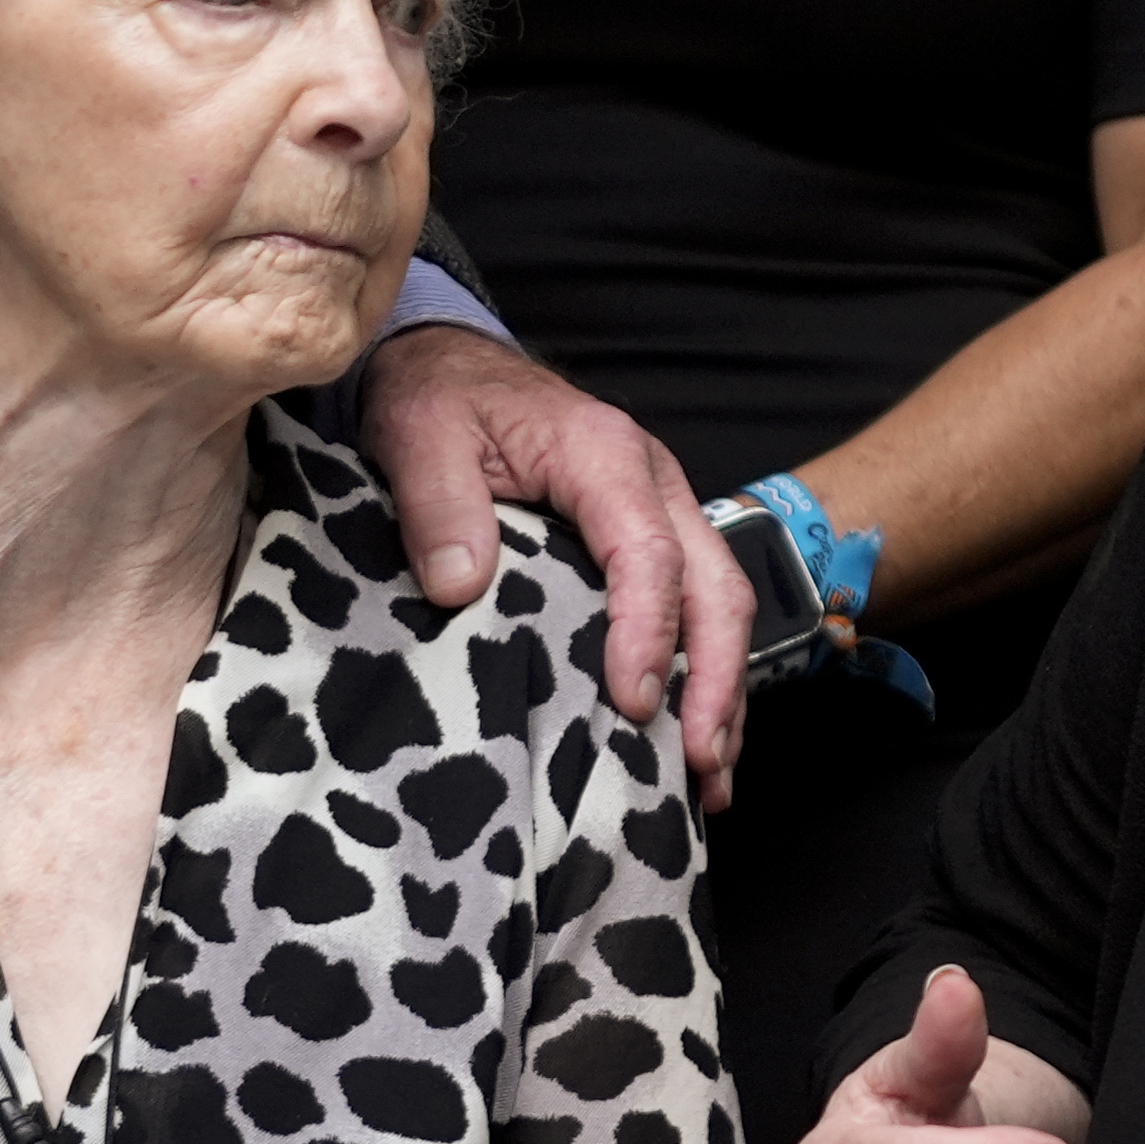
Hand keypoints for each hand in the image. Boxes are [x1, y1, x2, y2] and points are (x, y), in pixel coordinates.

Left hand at [362, 326, 745, 803]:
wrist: (451, 367)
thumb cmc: (439, 402)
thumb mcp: (418, 435)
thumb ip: (437, 505)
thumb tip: (459, 586)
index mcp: (604, 453)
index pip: (649, 551)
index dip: (648, 631)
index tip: (631, 701)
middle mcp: (653, 481)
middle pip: (714, 584)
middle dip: (717, 677)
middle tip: (701, 759)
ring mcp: (663, 510)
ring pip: (721, 602)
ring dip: (726, 689)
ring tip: (713, 776)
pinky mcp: (654, 539)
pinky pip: (699, 606)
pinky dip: (706, 674)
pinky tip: (697, 738)